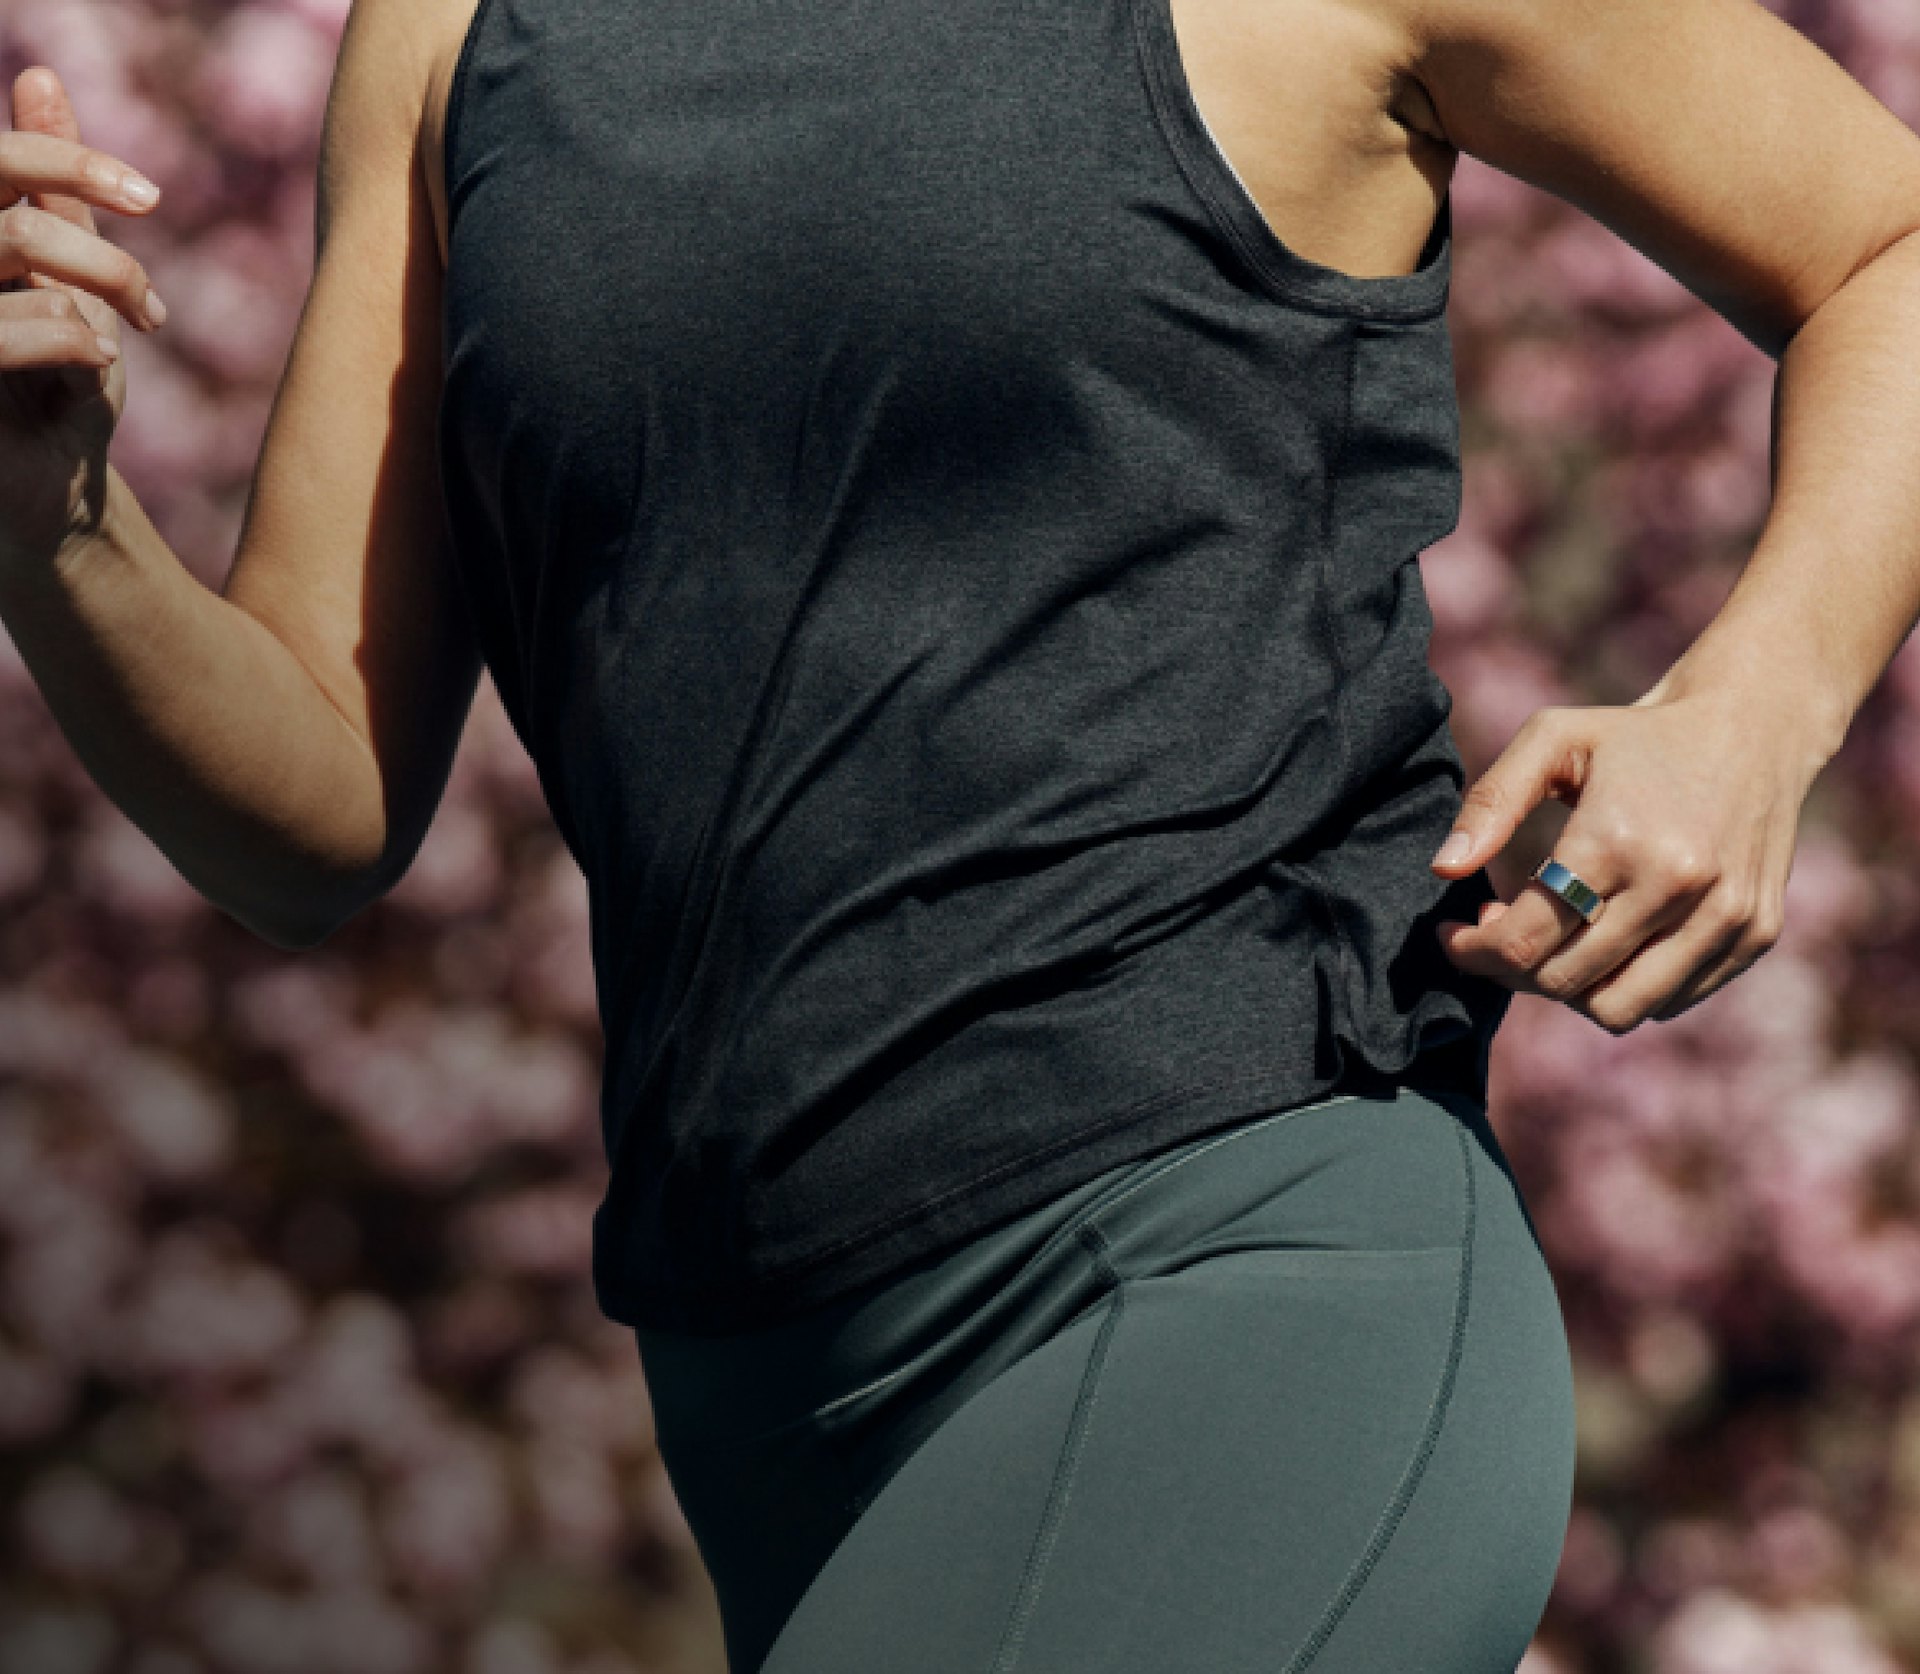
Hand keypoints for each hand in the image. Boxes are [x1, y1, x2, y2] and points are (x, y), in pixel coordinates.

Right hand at [0, 64, 165, 576]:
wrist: (45, 502)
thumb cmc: (50, 392)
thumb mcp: (66, 285)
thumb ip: (52, 196)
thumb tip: (40, 81)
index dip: (66, 161)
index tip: (148, 199)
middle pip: (15, 218)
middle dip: (98, 252)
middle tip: (150, 308)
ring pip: (14, 248)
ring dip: (91, 294)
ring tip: (115, 347)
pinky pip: (7, 327)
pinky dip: (67, 338)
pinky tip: (93, 368)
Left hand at [1426, 679, 1833, 1032]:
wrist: (1754, 725)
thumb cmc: (1634, 736)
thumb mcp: (1552, 739)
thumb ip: (1490, 803)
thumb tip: (1444, 870)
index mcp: (1617, 840)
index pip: (1523, 940)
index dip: (1473, 950)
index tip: (1455, 933)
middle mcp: (1678, 886)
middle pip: (1563, 983)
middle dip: (1511, 969)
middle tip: (1503, 927)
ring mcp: (1725, 917)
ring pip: (1618, 1010)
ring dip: (1568, 990)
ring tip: (1555, 940)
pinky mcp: (1756, 934)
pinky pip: (1670, 1000)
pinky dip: (1626, 985)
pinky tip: (1610, 938)